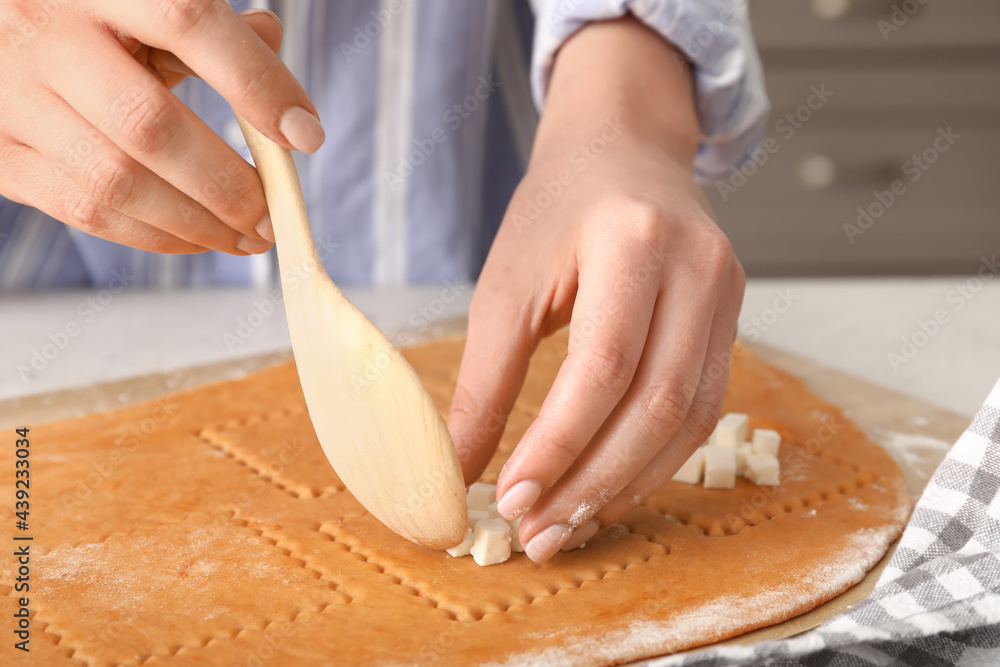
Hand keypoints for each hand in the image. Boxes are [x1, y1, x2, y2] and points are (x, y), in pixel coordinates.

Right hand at [0, 0, 323, 253]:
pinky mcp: (1, 153)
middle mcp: (45, 36)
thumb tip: (272, 39)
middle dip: (225, 185)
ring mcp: (13, 98)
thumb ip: (208, 24)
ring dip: (195, 224)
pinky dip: (152, 236)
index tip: (305, 135)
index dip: (255, 83)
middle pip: (150, 124)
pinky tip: (195, 238)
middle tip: (270, 216)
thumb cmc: (87, 14)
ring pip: (115, 181)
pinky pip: (84, 211)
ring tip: (244, 238)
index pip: (188, 22)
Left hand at [448, 17, 745, 562]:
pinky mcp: (731, 321)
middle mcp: (697, 268)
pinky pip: (702, 409)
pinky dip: (655, 460)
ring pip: (689, 418)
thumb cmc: (556, 208)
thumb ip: (485, 380)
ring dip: (627, 484)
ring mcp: (726, 295)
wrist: (623, 149)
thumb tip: (456, 470)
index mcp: (633, 240)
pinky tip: (610, 488)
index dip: (558, 445)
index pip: (604, 367)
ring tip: (569, 525)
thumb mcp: (506, 284)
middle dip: (593, 481)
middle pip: (656, 404)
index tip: (511, 499)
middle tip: (539, 533)